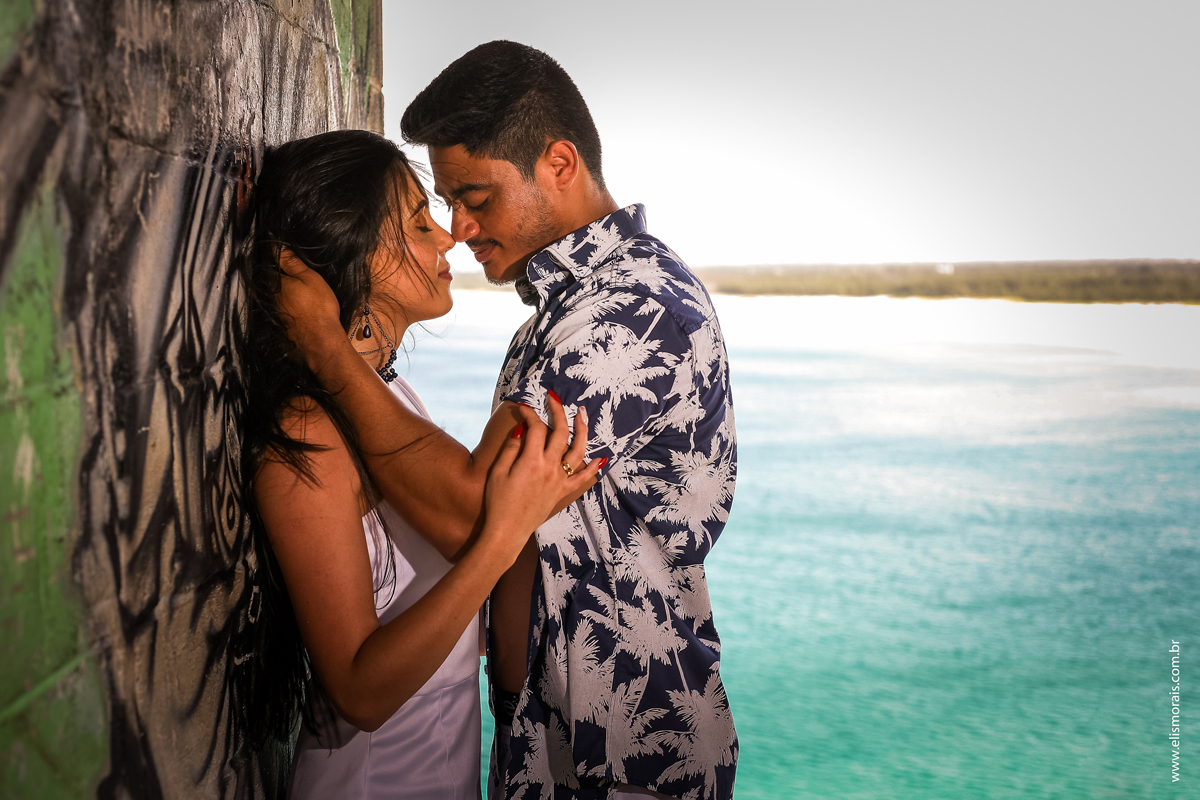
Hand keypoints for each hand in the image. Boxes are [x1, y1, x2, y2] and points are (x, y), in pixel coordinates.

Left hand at [276, 248, 344, 372]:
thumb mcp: (310, 278)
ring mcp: (273, 314)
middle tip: (291, 276)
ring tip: (295, 294)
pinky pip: (278, 313)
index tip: (281, 259)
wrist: (321, 341)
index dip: (274, 262)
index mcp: (274, 284)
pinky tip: (296, 310)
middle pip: (268, 284)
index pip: (267, 267)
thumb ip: (292, 262)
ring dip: (281, 295)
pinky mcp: (278, 327)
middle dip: (277, 279)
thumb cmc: (318, 307)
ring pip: (273, 299)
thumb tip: (276, 247)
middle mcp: (269, 299)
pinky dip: (285, 309)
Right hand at [481, 399, 601, 561]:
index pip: (536, 428)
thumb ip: (511, 448)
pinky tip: (601, 458)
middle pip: (560, 433)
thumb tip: (521, 428)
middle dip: (558, 411)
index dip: (530, 414)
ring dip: (582, 430)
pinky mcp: (562, 492)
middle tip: (553, 398)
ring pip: (577, 450)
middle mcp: (550, 468)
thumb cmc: (498, 502)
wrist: (508, 531)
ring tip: (582, 415)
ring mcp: (559, 480)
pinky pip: (582, 478)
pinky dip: (592, 467)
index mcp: (531, 461)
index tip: (524, 406)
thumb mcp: (498, 472)